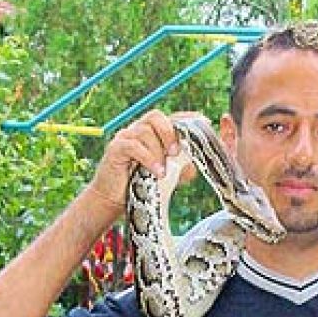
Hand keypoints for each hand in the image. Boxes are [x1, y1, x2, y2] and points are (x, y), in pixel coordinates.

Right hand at [87, 109, 201, 215]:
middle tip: (176, 153)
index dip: (186, 118)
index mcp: (152, 134)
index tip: (203, 121)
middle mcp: (138, 131)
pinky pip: (133, 146)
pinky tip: (156, 173)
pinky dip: (148, 158)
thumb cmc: (140, 185)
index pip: (170, 118)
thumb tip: (195, 164)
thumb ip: (180, 168)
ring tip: (163, 173)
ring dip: (158, 152)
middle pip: (155, 116)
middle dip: (169, 133)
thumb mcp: (166, 177)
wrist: (114, 199)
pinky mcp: (115, 148)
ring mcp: (125, 137)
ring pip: (145, 131)